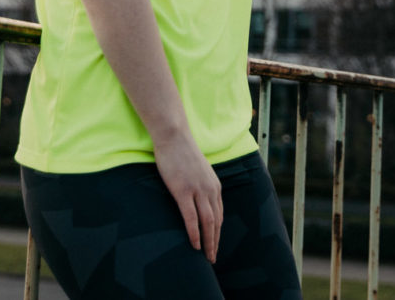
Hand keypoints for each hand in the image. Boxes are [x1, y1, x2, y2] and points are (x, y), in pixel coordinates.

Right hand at [153, 133, 222, 261]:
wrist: (174, 137)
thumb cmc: (182, 153)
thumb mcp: (197, 171)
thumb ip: (200, 186)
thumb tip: (196, 199)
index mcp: (214, 185)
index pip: (219, 214)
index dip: (217, 231)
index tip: (215, 244)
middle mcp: (210, 189)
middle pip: (216, 221)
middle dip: (215, 241)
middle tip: (213, 257)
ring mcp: (198, 190)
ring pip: (207, 222)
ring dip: (208, 242)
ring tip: (206, 256)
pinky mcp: (183, 191)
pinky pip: (191, 217)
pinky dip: (194, 233)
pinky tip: (194, 245)